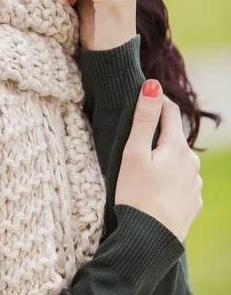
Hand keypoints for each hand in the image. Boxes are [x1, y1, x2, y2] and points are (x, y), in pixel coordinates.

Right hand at [115, 80, 202, 242]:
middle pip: (174, 138)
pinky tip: (155, 189)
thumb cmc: (136, 195)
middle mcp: (192, 163)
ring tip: (143, 170)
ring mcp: (195, 184)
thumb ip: (144, 118)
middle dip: (157, 134)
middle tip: (135, 143)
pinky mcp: (192, 202)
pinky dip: (169, 179)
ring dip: (164, 159)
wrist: (149, 243)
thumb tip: (153, 85)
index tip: (144, 97)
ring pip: (178, 160)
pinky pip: (181, 181)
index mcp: (177, 147)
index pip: (170, 112)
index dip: (157, 101)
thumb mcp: (134, 153)